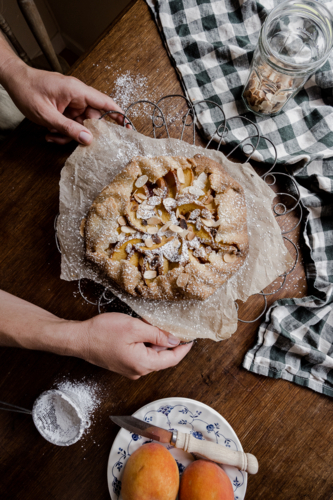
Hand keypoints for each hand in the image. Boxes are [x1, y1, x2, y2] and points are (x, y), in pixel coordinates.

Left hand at [2, 61, 126, 144]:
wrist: (13, 80)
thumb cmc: (28, 90)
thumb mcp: (47, 115)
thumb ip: (69, 129)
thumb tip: (88, 140)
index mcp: (77, 91)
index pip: (105, 103)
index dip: (119, 116)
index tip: (128, 128)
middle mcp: (77, 96)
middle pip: (93, 119)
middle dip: (84, 133)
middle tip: (78, 142)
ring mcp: (71, 102)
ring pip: (80, 124)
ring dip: (69, 134)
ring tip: (53, 135)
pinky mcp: (65, 107)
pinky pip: (70, 123)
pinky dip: (62, 131)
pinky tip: (49, 133)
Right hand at [78, 313, 192, 378]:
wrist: (79, 339)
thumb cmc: (103, 332)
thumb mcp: (134, 328)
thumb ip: (157, 335)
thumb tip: (175, 341)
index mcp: (143, 364)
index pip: (172, 360)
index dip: (183, 349)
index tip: (191, 339)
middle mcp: (138, 371)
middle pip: (162, 358)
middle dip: (169, 343)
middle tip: (172, 326)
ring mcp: (130, 369)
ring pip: (151, 356)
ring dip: (156, 342)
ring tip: (152, 326)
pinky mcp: (123, 364)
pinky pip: (141, 355)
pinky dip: (146, 344)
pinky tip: (141, 332)